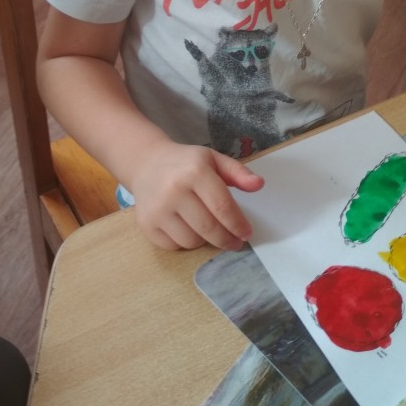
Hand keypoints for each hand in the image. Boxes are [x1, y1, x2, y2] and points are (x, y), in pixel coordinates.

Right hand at [129, 142, 264, 251]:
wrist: (146, 163)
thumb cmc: (185, 163)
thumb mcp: (213, 159)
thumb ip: (238, 172)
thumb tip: (259, 185)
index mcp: (195, 171)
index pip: (222, 207)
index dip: (238, 224)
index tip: (246, 233)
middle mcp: (174, 190)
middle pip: (209, 228)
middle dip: (226, 239)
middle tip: (235, 242)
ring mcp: (158, 209)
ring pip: (192, 241)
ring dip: (205, 240)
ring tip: (207, 228)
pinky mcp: (146, 224)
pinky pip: (174, 246)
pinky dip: (184, 242)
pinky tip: (187, 228)